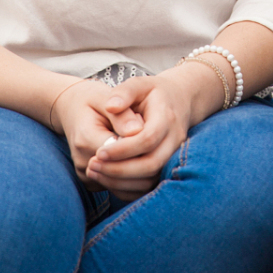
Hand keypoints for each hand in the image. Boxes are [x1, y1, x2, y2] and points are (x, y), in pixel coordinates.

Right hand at [52, 78, 142, 188]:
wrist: (71, 111)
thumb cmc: (91, 102)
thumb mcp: (104, 97)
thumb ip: (121, 114)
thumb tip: (138, 131)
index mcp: (85, 138)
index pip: (121, 151)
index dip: (139, 138)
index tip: (142, 118)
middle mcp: (83, 162)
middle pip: (125, 170)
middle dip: (141, 153)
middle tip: (143, 129)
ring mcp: (87, 176)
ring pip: (126, 183)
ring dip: (139, 165)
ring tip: (136, 140)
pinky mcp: (93, 183)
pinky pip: (121, 187)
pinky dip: (132, 174)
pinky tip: (132, 153)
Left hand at [82, 64, 215, 197]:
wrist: (179, 101)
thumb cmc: (153, 93)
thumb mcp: (139, 84)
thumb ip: (124, 92)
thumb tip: (110, 106)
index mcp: (167, 118)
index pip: (147, 139)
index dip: (122, 149)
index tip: (99, 152)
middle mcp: (175, 140)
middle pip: (151, 164)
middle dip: (120, 169)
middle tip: (93, 165)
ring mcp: (174, 156)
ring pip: (151, 179)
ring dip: (121, 181)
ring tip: (95, 172)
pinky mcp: (168, 167)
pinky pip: (149, 186)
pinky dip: (127, 188)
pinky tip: (107, 179)